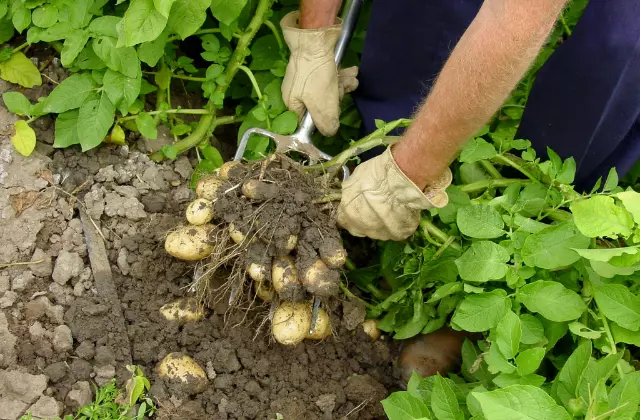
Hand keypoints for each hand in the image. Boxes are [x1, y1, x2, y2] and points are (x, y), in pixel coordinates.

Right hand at [280, 11, 358, 135]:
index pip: (308, 122)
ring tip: (352, 79)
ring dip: (342, 86)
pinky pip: (329, 78)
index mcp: (293, 104)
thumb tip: (330, 132)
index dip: (323, 120)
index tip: (333, 113)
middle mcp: (298, 93)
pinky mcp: (315, 68)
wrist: (315, 38)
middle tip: (341, 90)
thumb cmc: (316, 76)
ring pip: (328, 90)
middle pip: (321, 105)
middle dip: (335, 98)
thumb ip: (326, 123)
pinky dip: (341, 76)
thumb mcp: (322, 105)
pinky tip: (352, 73)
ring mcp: (307, 80)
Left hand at [337, 146, 451, 240]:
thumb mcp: (355, 179)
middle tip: (376, 205)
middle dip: (366, 219)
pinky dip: (399, 222)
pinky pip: (397, 230)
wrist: (402, 181)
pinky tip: (403, 210)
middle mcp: (363, 229)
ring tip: (392, 206)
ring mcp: (382, 234)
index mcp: (348, 215)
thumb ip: (351, 192)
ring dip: (383, 221)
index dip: (351, 211)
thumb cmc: (376, 175)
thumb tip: (350, 194)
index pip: (344, 219)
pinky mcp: (399, 234)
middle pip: (362, 227)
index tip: (358, 204)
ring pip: (380, 230)